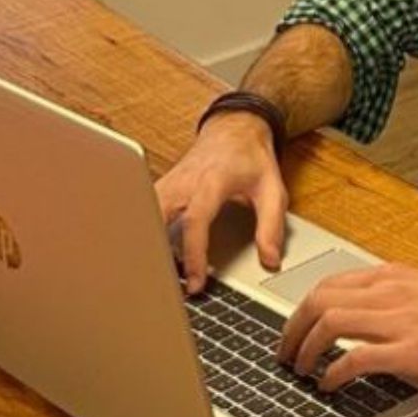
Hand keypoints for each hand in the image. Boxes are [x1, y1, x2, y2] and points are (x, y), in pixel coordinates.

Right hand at [155, 112, 288, 293]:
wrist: (234, 128)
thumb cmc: (251, 158)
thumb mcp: (272, 190)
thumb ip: (272, 226)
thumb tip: (270, 261)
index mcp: (211, 181)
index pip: (195, 221)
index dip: (193, 255)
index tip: (195, 282)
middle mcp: (184, 181)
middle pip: (156, 217)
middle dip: (156, 253)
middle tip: (165, 288)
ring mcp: (169, 182)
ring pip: (145, 215)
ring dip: (148, 245)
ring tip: (157, 278)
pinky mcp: (162, 187)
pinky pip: (145, 212)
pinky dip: (146, 234)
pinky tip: (154, 257)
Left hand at [277, 262, 417, 390]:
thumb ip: (390, 295)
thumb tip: (358, 315)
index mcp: (391, 276)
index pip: (328, 283)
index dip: (302, 308)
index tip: (293, 328)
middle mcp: (389, 291)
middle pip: (319, 299)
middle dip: (292, 327)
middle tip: (285, 351)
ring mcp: (399, 320)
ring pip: (330, 323)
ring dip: (305, 348)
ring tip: (300, 369)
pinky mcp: (411, 351)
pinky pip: (357, 359)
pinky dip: (334, 372)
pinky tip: (329, 385)